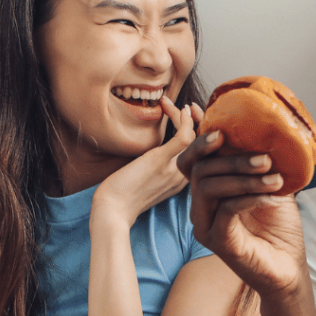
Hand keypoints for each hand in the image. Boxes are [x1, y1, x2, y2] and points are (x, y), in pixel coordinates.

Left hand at [91, 98, 202, 226]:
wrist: (112, 211)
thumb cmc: (123, 195)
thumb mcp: (147, 179)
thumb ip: (157, 166)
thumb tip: (154, 150)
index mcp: (182, 180)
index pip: (201, 152)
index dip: (200, 132)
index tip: (189, 118)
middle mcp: (184, 175)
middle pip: (204, 144)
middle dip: (201, 121)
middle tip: (190, 107)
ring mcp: (176, 169)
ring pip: (197, 137)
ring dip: (189, 116)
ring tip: (178, 104)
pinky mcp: (162, 161)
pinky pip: (185, 137)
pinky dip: (185, 120)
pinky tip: (179, 109)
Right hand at [177, 131, 306, 298]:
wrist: (288, 267)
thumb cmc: (279, 226)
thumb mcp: (272, 184)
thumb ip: (262, 161)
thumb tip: (269, 129)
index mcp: (209, 191)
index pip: (190, 162)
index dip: (200, 144)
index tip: (222, 133)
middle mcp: (201, 207)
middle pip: (200, 170)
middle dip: (233, 160)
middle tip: (265, 158)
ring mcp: (205, 225)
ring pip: (208, 187)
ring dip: (244, 177)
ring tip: (275, 178)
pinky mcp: (217, 241)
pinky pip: (225, 209)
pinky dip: (250, 198)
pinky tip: (272, 198)